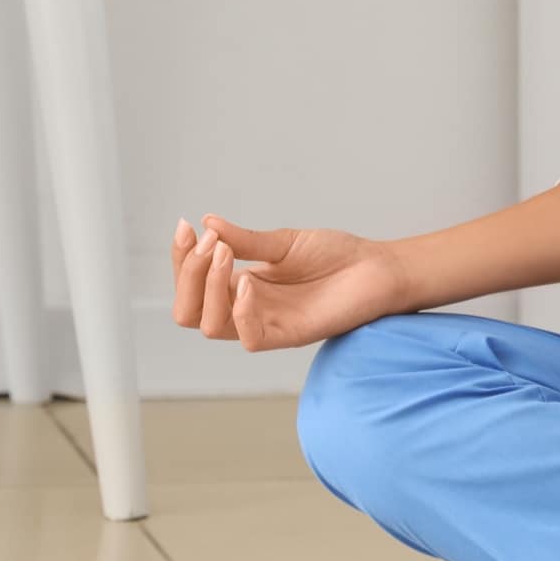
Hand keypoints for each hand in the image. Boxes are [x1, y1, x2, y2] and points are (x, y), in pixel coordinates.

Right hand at [168, 214, 410, 352]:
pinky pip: (249, 338)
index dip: (181, 258)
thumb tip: (207, 222)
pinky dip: (240, 311)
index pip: (191, 284)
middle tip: (207, 243)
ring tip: (226, 253)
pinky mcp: (289, 335)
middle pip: (189, 310)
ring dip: (209, 287)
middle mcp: (247, 308)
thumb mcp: (283, 242)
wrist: (378, 268)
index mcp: (241, 285)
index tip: (186, 226)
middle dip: (187, 275)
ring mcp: (266, 323)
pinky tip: (250, 282)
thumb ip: (245, 240)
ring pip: (210, 326)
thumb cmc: (336, 256)